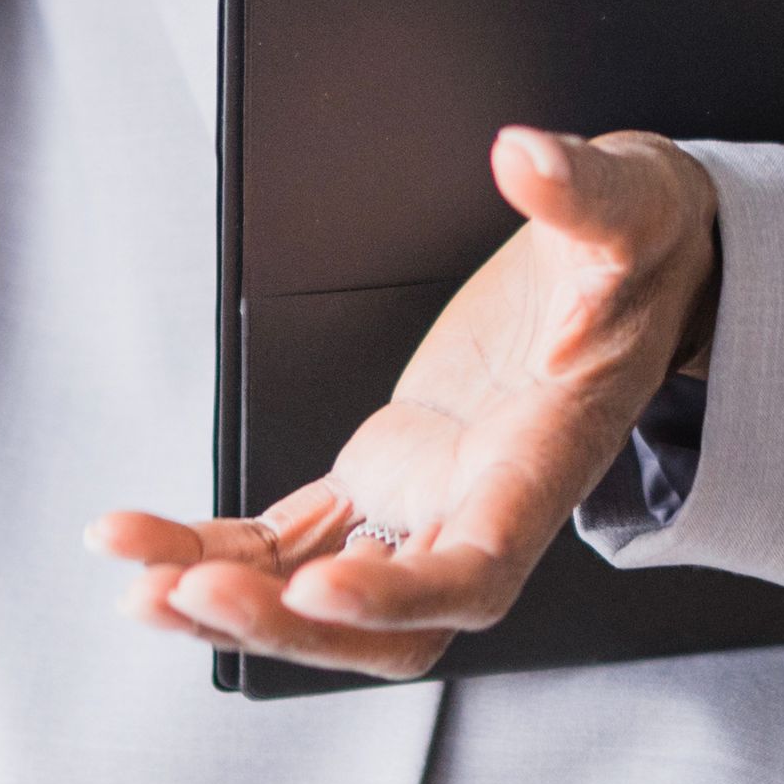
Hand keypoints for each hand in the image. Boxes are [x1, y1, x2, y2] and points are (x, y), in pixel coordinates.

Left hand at [97, 129, 720, 681]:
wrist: (638, 272)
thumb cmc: (643, 255)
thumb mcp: (631, 207)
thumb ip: (583, 191)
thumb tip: (527, 157)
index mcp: (543, 467)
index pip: (472, 570)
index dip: (396, 597)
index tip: (315, 587)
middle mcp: (481, 507)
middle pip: (386, 626)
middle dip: (286, 625)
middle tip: (190, 591)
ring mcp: (427, 500)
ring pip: (324, 595)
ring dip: (234, 604)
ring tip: (140, 586)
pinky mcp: (384, 476)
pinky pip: (292, 539)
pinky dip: (218, 549)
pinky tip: (149, 547)